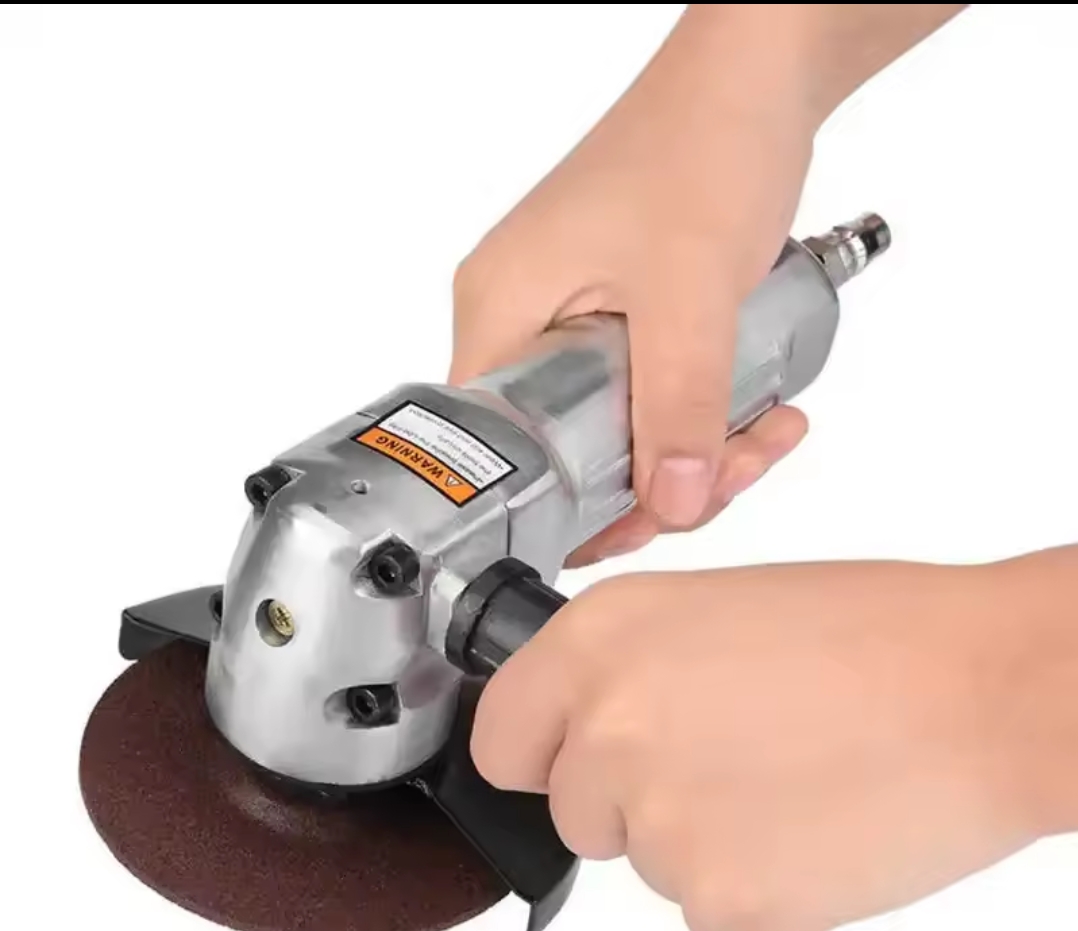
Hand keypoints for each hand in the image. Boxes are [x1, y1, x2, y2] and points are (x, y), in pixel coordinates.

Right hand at [451, 6, 818, 563]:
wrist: (755, 80)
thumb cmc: (702, 142)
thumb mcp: (691, 290)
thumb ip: (679, 406)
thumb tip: (670, 503)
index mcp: (501, 308)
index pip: (504, 450)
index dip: (572, 501)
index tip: (643, 517)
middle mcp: (521, 317)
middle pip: (567, 451)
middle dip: (655, 478)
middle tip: (721, 473)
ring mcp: (568, 317)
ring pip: (615, 429)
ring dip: (690, 448)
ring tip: (759, 436)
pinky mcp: (614, 316)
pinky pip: (645, 394)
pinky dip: (698, 412)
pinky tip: (755, 408)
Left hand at [470, 556, 1077, 930]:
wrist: (981, 690)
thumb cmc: (866, 634)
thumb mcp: (709, 610)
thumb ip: (622, 671)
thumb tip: (583, 729)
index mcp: (600, 641)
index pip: (499, 737)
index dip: (543, 751)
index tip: (574, 756)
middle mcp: (610, 729)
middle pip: (574, 811)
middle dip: (633, 798)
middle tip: (725, 754)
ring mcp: (661, 825)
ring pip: (649, 863)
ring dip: (703, 839)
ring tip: (787, 776)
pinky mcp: (725, 902)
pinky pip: (711, 911)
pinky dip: (755, 886)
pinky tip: (811, 827)